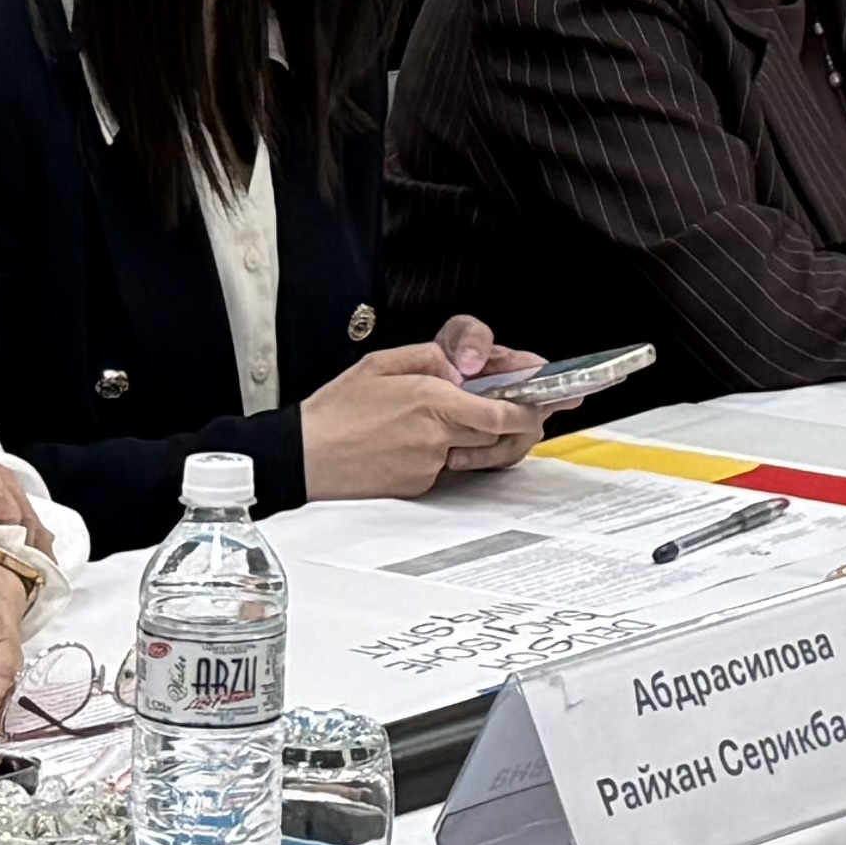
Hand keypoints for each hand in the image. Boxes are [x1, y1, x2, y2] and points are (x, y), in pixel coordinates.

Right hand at [300, 336, 542, 498]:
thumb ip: (428, 359)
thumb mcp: (380, 365)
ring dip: (487, 439)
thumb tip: (459, 367)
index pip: (500, 410)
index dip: (529, 409)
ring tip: (479, 422)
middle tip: (527, 409)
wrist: (303, 457)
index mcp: (431, 400)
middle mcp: (435, 436)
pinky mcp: (417, 485)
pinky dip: (449, 452)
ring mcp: (428, 465)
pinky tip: (429, 440)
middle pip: (498, 435)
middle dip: (518, 423)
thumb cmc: (335, 412)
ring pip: (476, 452)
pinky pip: (448, 467)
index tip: (542, 402)